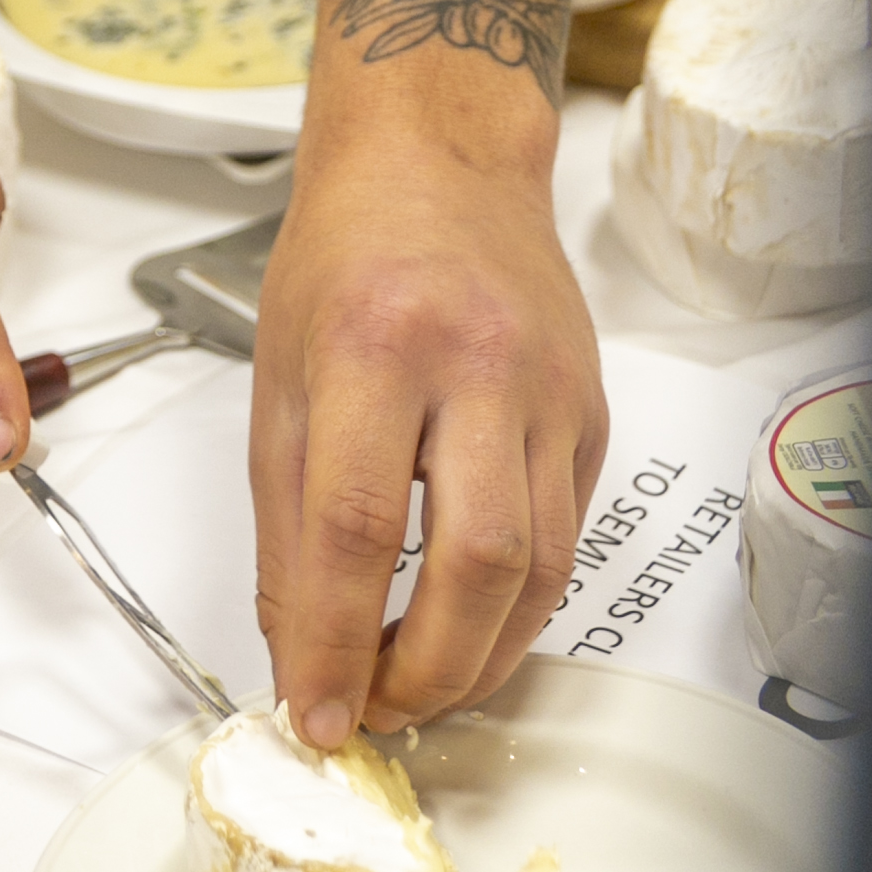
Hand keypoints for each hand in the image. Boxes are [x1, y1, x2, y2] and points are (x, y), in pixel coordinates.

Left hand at [251, 113, 606, 743]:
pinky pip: (568, 537)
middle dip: (428, 671)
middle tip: (378, 712)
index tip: (314, 712)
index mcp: (375, 345)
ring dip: (481, 658)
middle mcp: (476, 364)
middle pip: (476, 562)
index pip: (359, 528)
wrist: (438, 159)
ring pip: (541, 568)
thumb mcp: (279, 376)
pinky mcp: (592, 412)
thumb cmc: (348, 252)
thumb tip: (298, 649)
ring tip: (421, 685)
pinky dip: (521, 606)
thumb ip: (286, 522)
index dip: (335, 643)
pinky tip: (474, 626)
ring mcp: (549, 389)